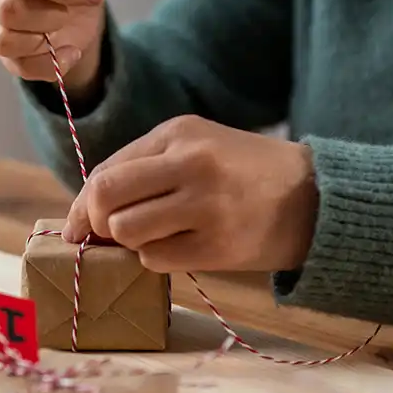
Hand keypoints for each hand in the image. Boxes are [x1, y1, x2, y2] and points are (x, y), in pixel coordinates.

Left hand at [64, 116, 318, 273]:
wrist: (314, 197)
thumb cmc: (243, 171)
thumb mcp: (197, 145)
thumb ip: (144, 166)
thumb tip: (86, 208)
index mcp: (179, 133)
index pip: (106, 171)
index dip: (82, 204)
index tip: (78, 225)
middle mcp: (191, 164)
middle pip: (106, 198)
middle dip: (96, 222)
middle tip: (106, 235)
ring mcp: (206, 206)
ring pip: (127, 231)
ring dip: (130, 242)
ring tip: (155, 237)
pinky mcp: (218, 245)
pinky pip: (156, 259)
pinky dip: (157, 259)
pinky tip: (180, 247)